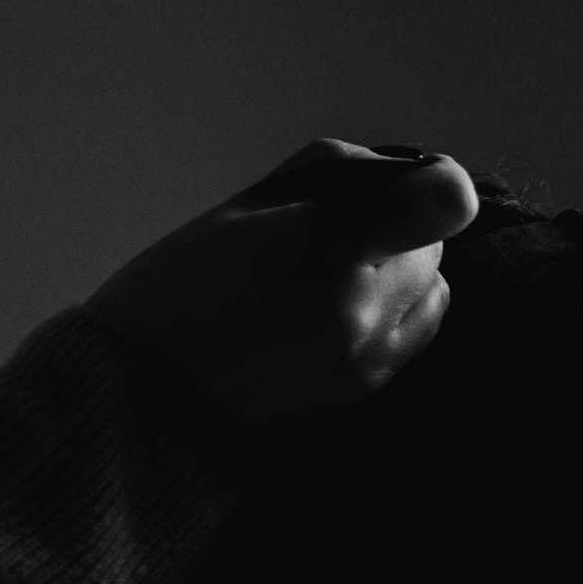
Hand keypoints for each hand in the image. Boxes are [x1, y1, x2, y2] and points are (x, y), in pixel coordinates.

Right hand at [90, 139, 476, 445]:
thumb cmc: (176, 293)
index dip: (435, 185)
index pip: (442, 201)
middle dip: (400, 234)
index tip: (408, 188)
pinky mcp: (358, 401)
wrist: (140, 408)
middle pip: (435, 248)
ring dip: (401, 280)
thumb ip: (330, 179)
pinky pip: (408, 342)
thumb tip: (396, 176)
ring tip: (335, 282)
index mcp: (327, 250)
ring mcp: (364, 365)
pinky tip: (331, 320)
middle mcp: (360, 313)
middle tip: (336, 239)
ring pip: (432, 298)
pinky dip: (388, 322)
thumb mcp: (245, 208)